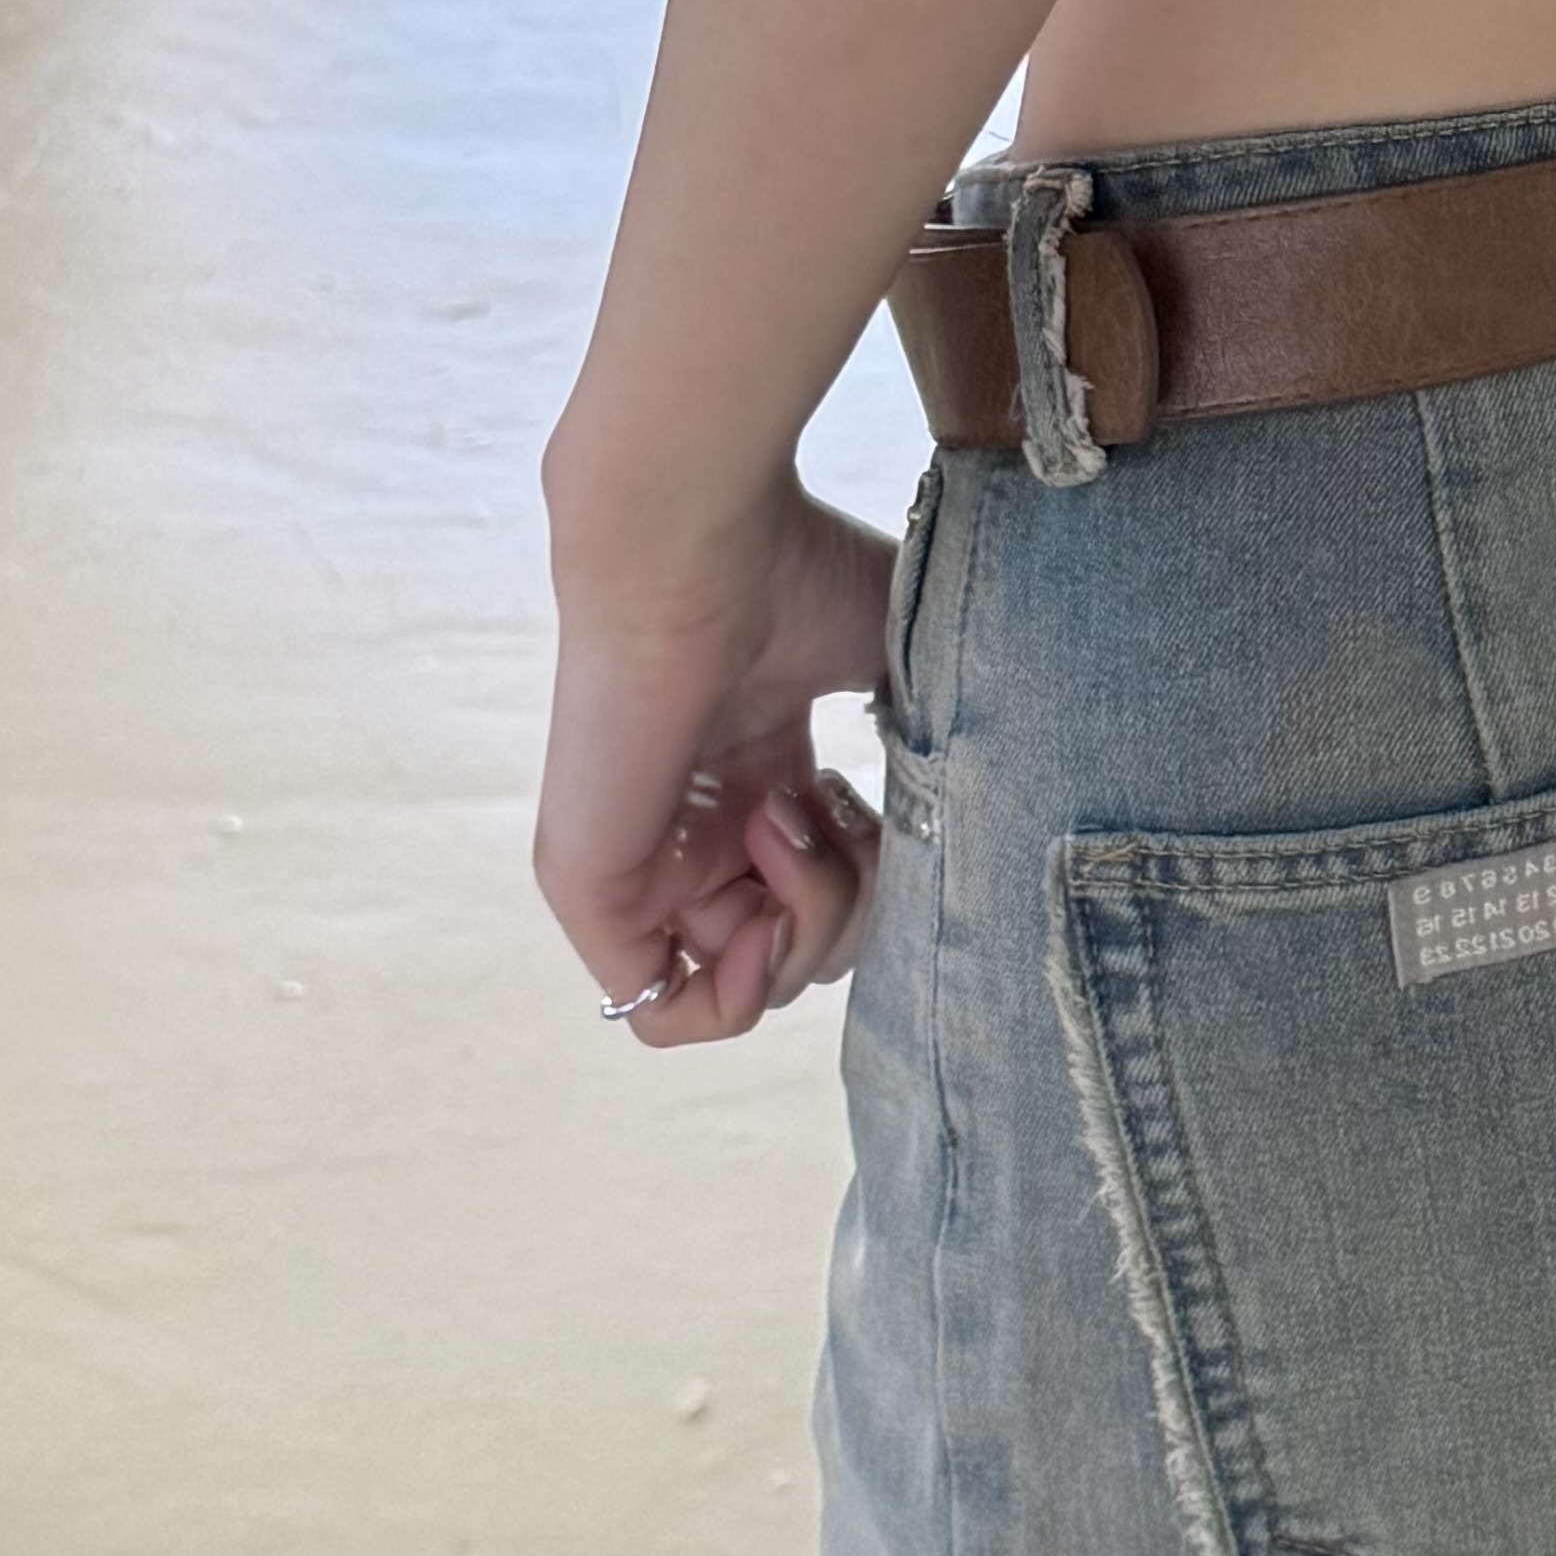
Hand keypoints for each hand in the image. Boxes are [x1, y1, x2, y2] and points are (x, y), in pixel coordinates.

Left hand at [536, 476, 905, 1047]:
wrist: (695, 542)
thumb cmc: (793, 572)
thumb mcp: (897, 671)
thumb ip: (932, 756)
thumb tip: (959, 832)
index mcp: (757, 779)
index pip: (828, 891)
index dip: (880, 874)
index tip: (877, 799)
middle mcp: (697, 832)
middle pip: (804, 947)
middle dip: (855, 904)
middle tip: (834, 808)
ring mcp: (643, 868)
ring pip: (757, 982)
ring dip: (811, 921)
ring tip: (786, 820)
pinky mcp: (596, 895)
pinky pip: (669, 1013)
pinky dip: (740, 993)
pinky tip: (769, 920)